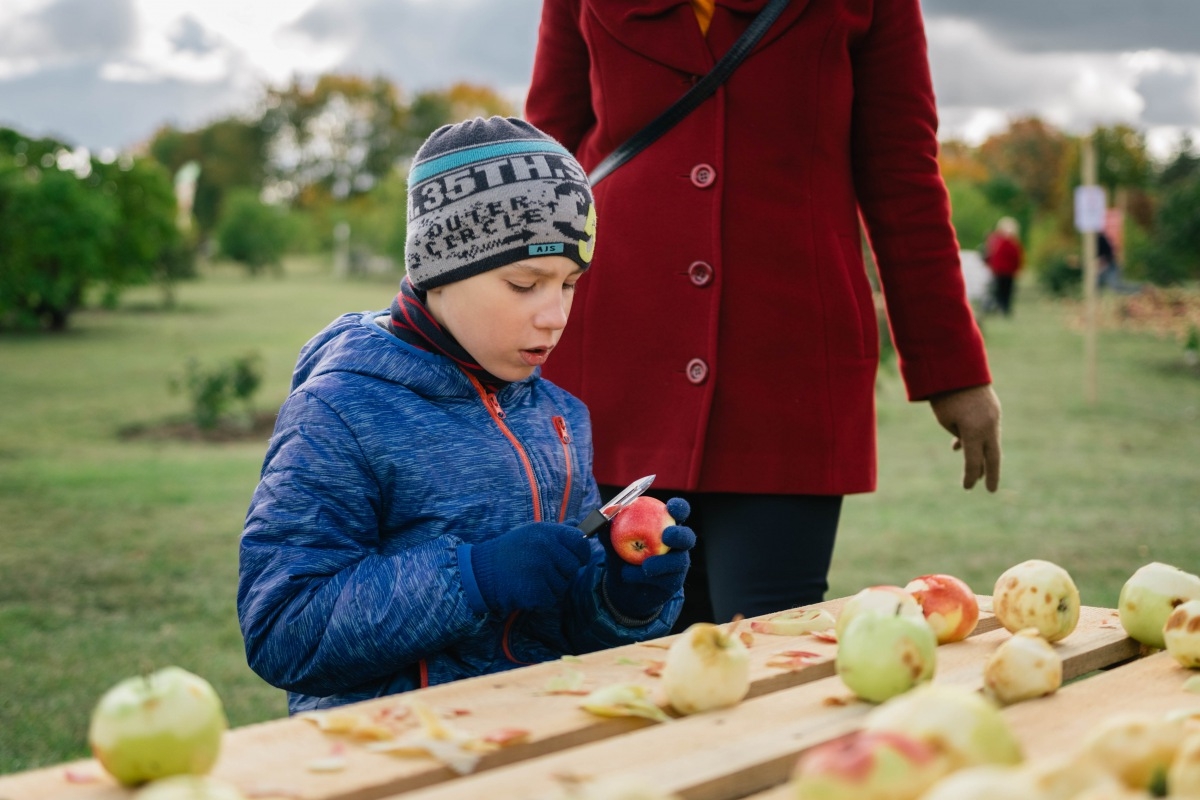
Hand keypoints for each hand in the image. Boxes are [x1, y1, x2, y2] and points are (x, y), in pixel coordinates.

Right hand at [467, 522, 591, 614]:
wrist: (482, 572)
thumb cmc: (510, 552)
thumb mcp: (531, 533)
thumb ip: (557, 531)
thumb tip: (579, 525)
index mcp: (547, 532)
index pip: (580, 542)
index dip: (580, 553)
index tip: (574, 558)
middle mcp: (545, 548)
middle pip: (574, 566)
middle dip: (563, 571)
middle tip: (542, 569)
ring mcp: (541, 569)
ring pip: (563, 584)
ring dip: (550, 586)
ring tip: (530, 578)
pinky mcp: (536, 590)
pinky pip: (551, 598)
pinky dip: (541, 598)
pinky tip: (526, 589)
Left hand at [602, 497, 695, 620]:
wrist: (621, 588)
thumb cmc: (621, 557)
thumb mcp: (612, 543)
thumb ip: (609, 530)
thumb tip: (603, 514)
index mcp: (665, 526)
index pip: (678, 513)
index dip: (679, 508)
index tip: (670, 507)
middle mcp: (676, 545)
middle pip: (687, 537)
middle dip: (679, 535)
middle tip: (666, 536)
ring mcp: (678, 565)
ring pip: (679, 561)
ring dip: (660, 563)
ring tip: (644, 566)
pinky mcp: (674, 583)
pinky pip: (665, 579)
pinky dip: (644, 576)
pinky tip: (628, 575)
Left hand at [929, 384, 1001, 491]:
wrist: (958, 366)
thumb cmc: (945, 395)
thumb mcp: (946, 420)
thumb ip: (959, 435)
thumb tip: (965, 444)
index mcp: (974, 432)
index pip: (973, 461)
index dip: (970, 476)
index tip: (967, 488)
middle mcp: (989, 426)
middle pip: (993, 456)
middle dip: (991, 474)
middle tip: (990, 489)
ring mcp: (994, 416)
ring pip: (991, 442)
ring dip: (985, 456)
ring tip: (980, 472)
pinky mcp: (994, 408)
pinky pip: (988, 429)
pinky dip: (980, 439)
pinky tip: (961, 445)